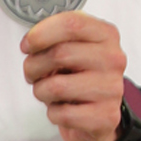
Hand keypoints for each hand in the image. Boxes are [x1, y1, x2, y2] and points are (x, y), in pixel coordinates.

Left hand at [20, 11, 126, 140]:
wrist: (98, 113)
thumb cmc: (80, 77)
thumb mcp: (72, 48)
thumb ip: (55, 37)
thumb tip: (32, 41)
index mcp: (106, 35)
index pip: (71, 24)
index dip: (40, 34)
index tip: (27, 45)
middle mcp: (113, 59)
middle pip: (59, 54)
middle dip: (33, 65)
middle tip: (33, 72)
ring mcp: (112, 89)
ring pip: (56, 87)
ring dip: (41, 91)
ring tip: (48, 92)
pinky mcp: (106, 116)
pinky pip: (63, 114)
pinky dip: (53, 113)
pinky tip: (62, 108)